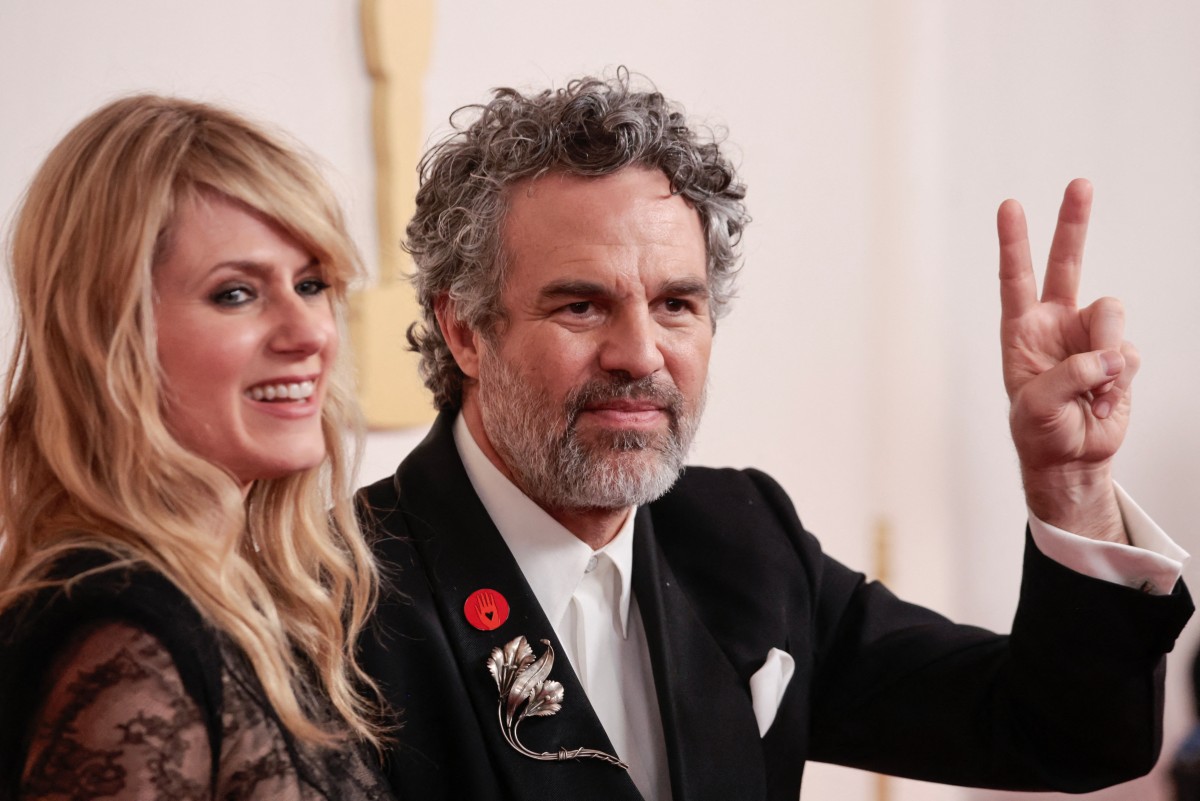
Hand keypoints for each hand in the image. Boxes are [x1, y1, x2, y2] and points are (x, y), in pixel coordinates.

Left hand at [997, 179, 1137, 541]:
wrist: (1071, 458)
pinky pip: (1128, 352)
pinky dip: (1120, 380)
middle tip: (1080, 184)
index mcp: (1022, 330)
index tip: (1008, 206)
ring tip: (1094, 390)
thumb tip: (1109, 356)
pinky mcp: (1118, 355)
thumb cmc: (1039, 431)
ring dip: (1106, 351)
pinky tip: (1105, 400)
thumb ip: (1068, 375)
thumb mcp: (1036, 407)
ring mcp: (1090, 336)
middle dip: (1073, 223)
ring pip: (1111, 314)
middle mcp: (1056, 324)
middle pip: (1067, 264)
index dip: (1013, 243)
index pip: (1015, 280)